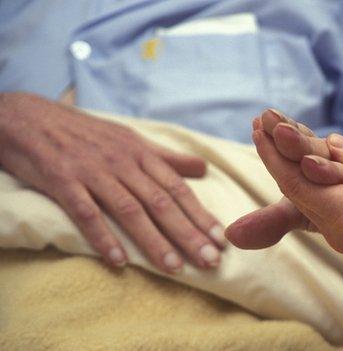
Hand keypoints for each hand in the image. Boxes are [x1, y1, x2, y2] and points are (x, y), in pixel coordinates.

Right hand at [0, 92, 225, 272]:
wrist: (29, 117)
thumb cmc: (85, 133)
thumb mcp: (129, 139)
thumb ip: (166, 158)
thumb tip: (202, 169)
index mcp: (140, 153)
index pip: (177, 188)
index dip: (200, 215)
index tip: (219, 240)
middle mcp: (122, 162)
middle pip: (161, 202)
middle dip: (187, 233)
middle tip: (209, 261)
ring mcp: (93, 172)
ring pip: (130, 210)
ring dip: (153, 241)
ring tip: (174, 268)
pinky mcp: (62, 181)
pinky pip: (86, 212)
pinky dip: (103, 237)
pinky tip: (118, 261)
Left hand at [228, 110, 342, 273]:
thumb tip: (327, 145)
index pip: (296, 182)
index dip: (275, 152)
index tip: (261, 123)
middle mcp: (336, 232)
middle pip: (296, 188)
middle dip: (278, 152)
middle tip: (264, 119)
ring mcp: (341, 235)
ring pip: (307, 195)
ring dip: (291, 163)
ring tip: (277, 130)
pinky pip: (322, 203)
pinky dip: (311, 179)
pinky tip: (302, 157)